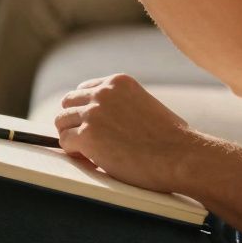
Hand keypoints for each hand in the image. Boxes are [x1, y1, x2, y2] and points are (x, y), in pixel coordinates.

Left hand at [54, 74, 196, 193]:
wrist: (180, 155)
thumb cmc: (172, 138)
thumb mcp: (146, 105)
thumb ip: (123, 105)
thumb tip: (108, 120)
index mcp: (118, 82)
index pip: (85, 89)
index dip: (85, 110)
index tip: (91, 125)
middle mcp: (103, 92)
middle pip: (68, 103)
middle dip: (74, 122)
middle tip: (87, 141)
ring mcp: (93, 113)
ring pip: (61, 122)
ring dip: (72, 137)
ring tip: (89, 152)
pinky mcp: (88, 136)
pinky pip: (65, 142)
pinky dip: (74, 153)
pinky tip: (91, 160)